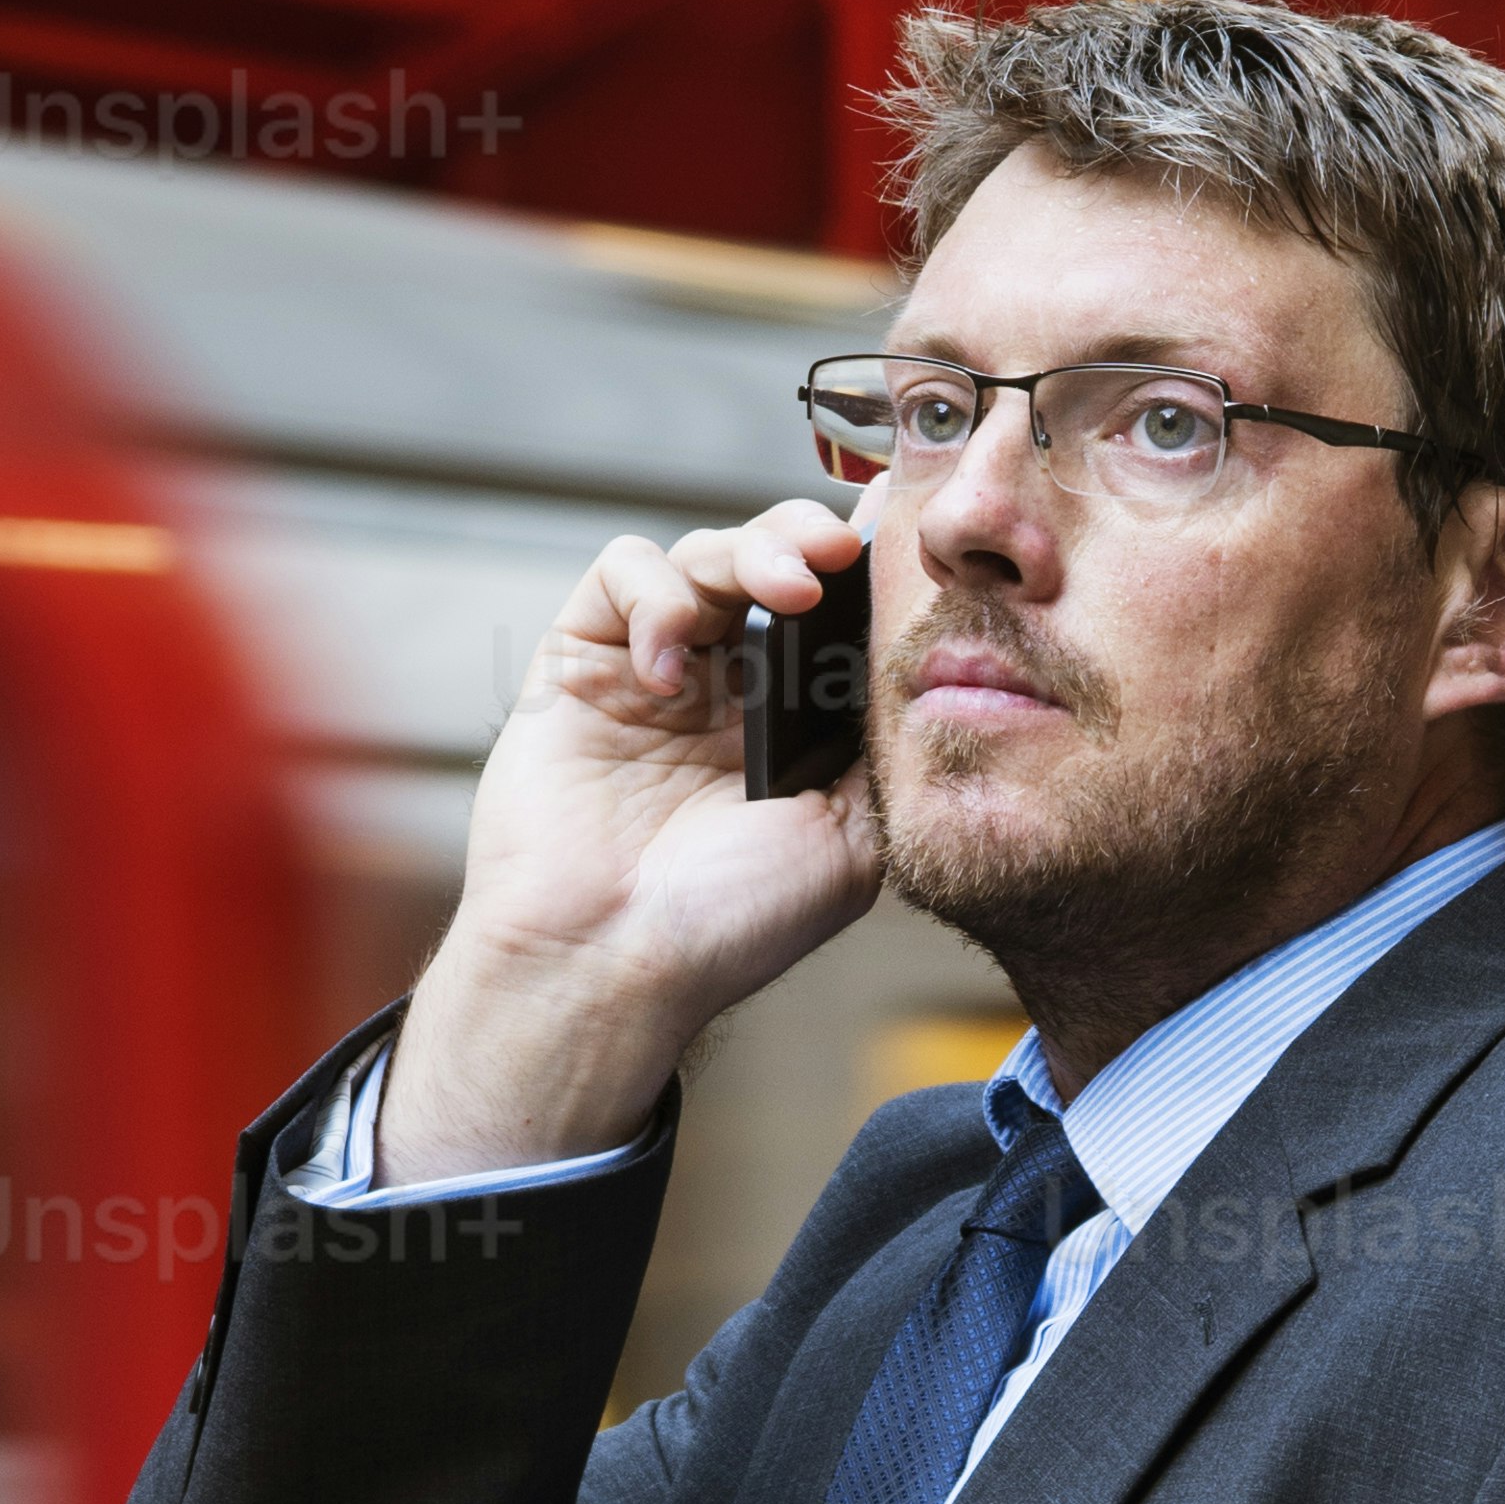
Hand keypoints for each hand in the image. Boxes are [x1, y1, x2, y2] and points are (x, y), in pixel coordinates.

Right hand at [378, 494, 881, 1178]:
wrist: (615, 963)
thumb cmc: (730, 922)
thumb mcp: (852, 834)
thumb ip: (880, 740)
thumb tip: (922, 651)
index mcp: (795, 722)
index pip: (835, 611)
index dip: (865, 567)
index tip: (906, 544)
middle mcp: (726, 686)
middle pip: (774, 561)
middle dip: (808, 539)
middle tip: (835, 550)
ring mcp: (654, 669)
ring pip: (705, 554)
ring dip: (749, 553)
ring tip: (784, 590)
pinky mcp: (582, 660)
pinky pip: (621, 573)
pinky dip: (654, 597)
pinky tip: (668, 671)